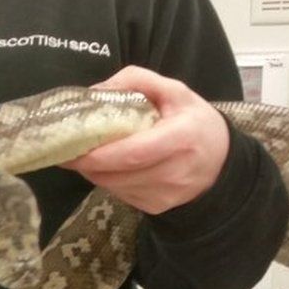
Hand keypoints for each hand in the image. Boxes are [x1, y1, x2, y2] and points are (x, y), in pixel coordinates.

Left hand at [62, 65, 229, 214]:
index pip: (135, 153)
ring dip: (95, 173)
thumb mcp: (174, 91)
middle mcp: (175, 172)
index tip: (75, 149)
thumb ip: (137, 80)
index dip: (102, 155)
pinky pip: (122, 194)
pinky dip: (109, 181)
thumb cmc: (193, 121)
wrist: (220, 161)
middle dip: (88, 165)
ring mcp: (166, 195)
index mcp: (182, 137)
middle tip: (67, 151)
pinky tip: (109, 167)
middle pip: (119, 174)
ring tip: (86, 156)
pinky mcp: (158, 207)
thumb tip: (96, 91)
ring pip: (115, 187)